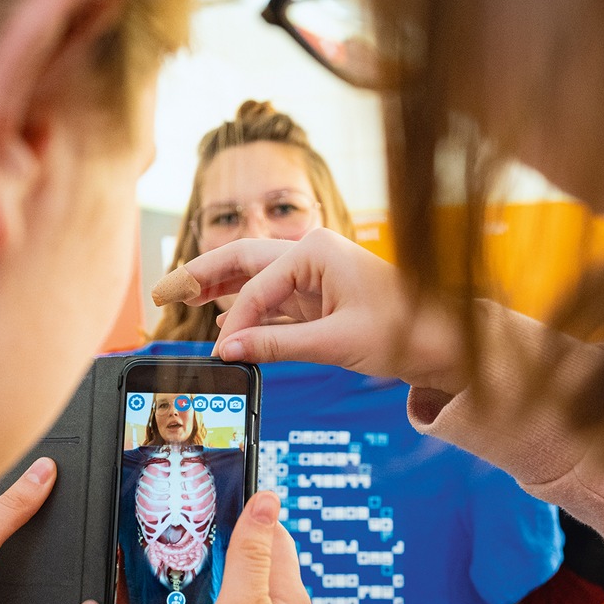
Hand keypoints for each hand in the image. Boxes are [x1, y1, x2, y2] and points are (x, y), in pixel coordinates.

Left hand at [0, 457, 55, 603]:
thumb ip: (9, 508)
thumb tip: (43, 471)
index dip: (11, 478)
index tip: (48, 468)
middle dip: (20, 521)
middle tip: (54, 503)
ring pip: (1, 556)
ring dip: (19, 558)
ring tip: (44, 543)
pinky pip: (4, 587)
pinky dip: (20, 586)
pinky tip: (32, 581)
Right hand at [151, 229, 465, 391]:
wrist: (446, 339)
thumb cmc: (404, 330)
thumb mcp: (336, 342)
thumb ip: (276, 345)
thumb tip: (226, 351)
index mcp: (313, 250)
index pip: (255, 287)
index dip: (234, 322)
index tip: (221, 352)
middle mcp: (308, 253)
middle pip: (240, 260)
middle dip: (198, 275)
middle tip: (158, 292)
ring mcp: (311, 274)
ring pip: (250, 277)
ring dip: (215, 288)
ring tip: (174, 296)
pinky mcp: (316, 296)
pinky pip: (270, 298)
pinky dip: (243, 307)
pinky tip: (218, 313)